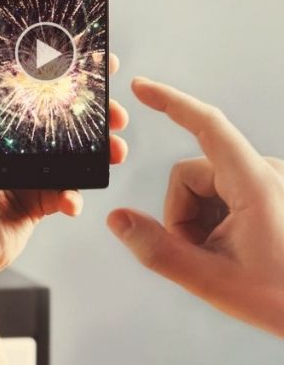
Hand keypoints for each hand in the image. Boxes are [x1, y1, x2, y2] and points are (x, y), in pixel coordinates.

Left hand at [0, 36, 128, 363]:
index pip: (25, 87)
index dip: (59, 74)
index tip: (94, 62)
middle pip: (54, 119)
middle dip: (89, 114)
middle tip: (117, 113)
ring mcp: (18, 174)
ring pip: (68, 153)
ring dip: (96, 150)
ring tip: (117, 150)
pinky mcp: (32, 203)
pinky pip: (65, 191)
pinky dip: (76, 194)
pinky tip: (74, 199)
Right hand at [108, 77, 283, 336]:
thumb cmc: (282, 298)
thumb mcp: (212, 280)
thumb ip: (157, 250)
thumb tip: (118, 220)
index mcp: (255, 183)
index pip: (207, 125)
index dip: (170, 102)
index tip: (141, 86)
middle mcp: (265, 174)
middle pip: (191, 174)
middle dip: (183, 215)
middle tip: (203, 255)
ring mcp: (268, 183)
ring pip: (203, 187)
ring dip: (198, 221)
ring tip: (223, 256)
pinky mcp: (269, 194)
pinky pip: (221, 195)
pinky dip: (214, 221)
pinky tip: (234, 249)